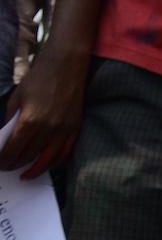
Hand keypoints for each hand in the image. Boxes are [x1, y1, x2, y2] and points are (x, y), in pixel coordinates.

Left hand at [0, 48, 90, 179]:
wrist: (67, 65)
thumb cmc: (39, 78)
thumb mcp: (17, 97)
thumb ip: (9, 119)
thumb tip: (3, 139)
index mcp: (30, 120)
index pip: (13, 150)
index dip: (3, 160)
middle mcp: (48, 128)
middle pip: (29, 156)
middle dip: (15, 165)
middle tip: (8, 167)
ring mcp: (64, 129)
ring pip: (48, 159)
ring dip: (35, 170)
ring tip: (26, 175)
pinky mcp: (75, 126)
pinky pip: (65, 151)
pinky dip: (55, 161)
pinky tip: (47, 164)